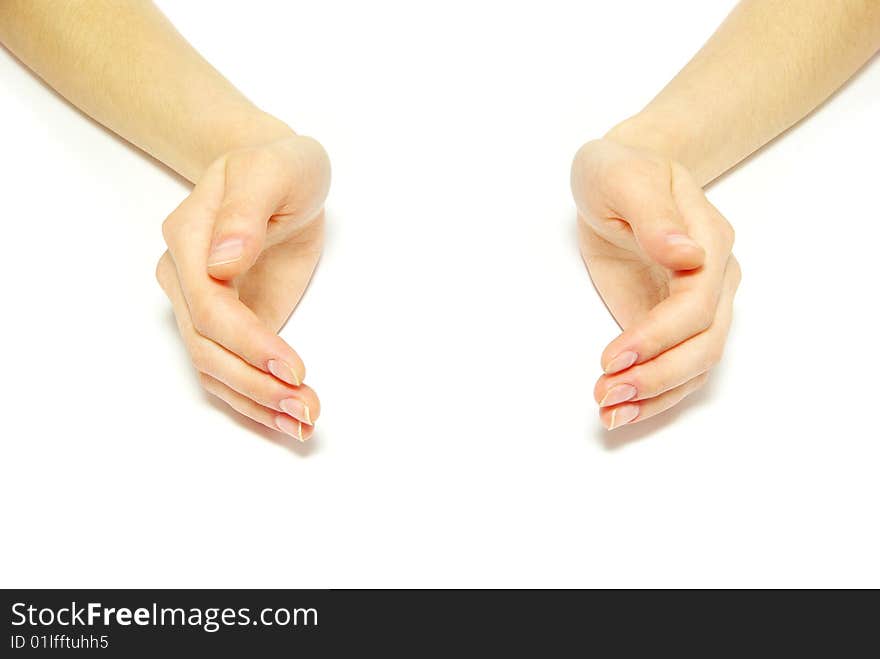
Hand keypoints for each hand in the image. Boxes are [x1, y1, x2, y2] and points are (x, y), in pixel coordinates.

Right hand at [156, 134, 329, 440]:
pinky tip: (288, 419)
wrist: (277, 177)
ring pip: (212, 369)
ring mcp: (201, 305)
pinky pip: (229, 370)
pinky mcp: (227, 323)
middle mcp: (185, 277)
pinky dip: (255, 400)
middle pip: (206, 348)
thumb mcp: (274, 170)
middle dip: (255, 385)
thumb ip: (246, 211)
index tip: (294, 368)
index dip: (249, 342)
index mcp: (191, 238)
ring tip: (304, 422)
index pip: (209, 305)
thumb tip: (222, 263)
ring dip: (256, 404)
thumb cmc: (279, 167)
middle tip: (305, 407)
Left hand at [571, 138, 739, 429]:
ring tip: (608, 414)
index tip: (612, 357)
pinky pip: (676, 368)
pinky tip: (619, 413)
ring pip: (697, 366)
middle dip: (657, 376)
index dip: (658, 336)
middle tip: (606, 394)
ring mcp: (699, 305)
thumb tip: (687, 256)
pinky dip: (653, 396)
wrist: (619, 178)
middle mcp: (715, 278)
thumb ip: (654, 216)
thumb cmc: (620, 170)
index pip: (697, 302)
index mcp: (708, 240)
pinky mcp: (672, 323)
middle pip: (705, 343)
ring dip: (655, 397)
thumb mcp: (623, 178)